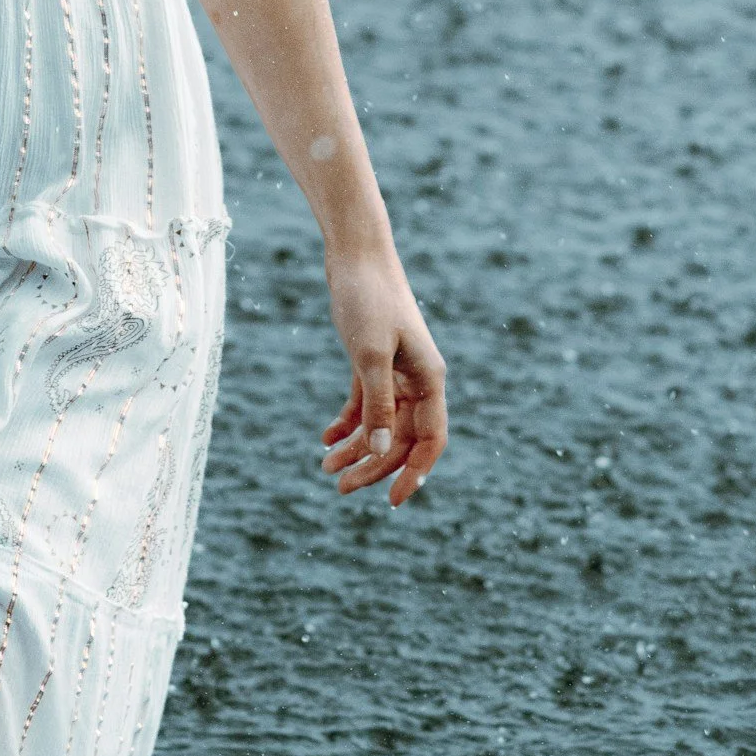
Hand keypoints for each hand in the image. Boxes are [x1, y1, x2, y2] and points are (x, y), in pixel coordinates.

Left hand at [319, 246, 446, 507]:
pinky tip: (325, 439)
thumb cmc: (367, 299)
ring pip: (380, 423)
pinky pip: (364, 403)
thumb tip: (380, 449)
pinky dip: (347, 422)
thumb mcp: (369, 355)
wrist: (355, 254)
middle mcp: (418, 379)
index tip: (391, 501)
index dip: (414, 473)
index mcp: (429, 379)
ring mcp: (395, 370)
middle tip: (339, 488)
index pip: (430, 440)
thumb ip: (378, 403)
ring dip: (356, 448)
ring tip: (325, 469)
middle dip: (372, 465)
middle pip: (400, 437)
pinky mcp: (372, 359)